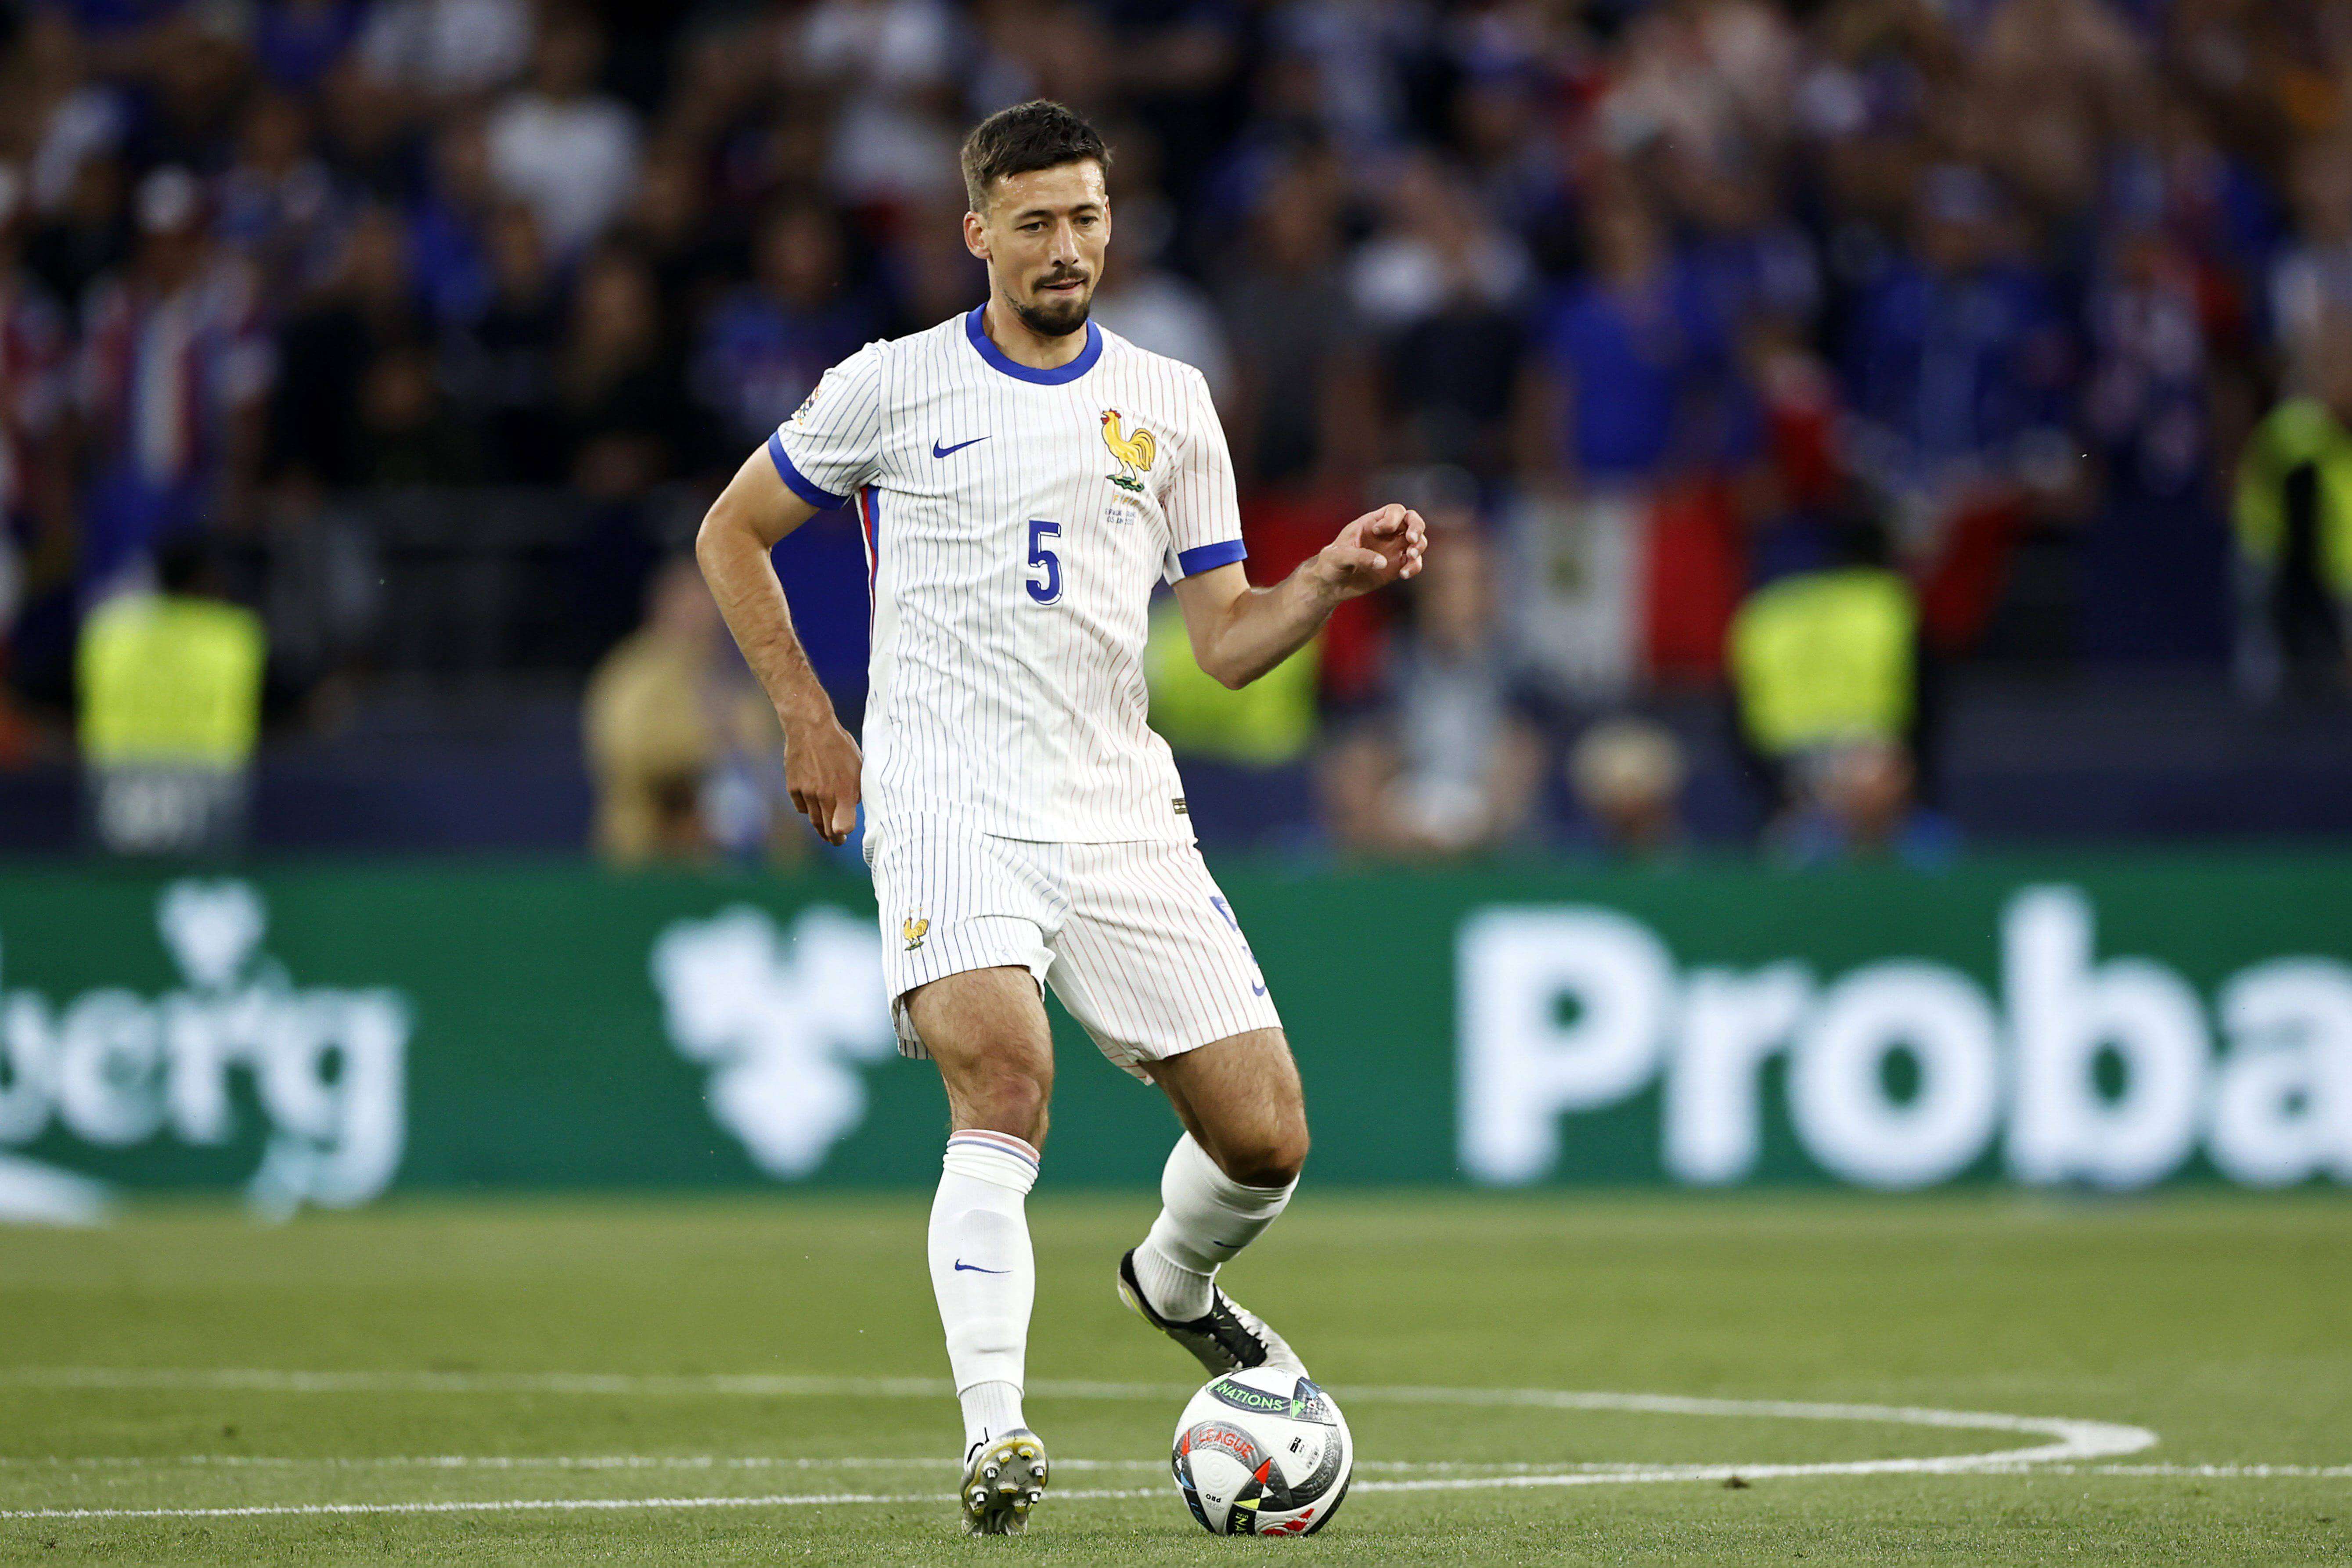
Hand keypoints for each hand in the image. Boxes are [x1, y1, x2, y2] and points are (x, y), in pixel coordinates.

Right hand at [783, 715, 862, 844]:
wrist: (811, 728)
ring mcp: (807, 793)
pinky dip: (807, 808)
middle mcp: (824, 795)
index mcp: (844, 791)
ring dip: (820, 828)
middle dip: (833, 838)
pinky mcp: (793, 787)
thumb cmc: (839, 745)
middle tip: (837, 841)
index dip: (843, 834)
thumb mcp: (858, 766)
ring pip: (813, 819)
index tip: (844, 835)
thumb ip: (856, 789)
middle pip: (827, 828)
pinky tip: (813, 805)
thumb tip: (853, 805)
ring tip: (826, 832)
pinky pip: (801, 806)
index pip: (843, 826)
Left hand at [1307, 503, 1426, 601]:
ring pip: (1418, 541)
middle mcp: (1387, 534)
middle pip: (1412, 520)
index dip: (1392, 518)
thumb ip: (1359, 557)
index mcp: (1372, 523)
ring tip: (1409, 556)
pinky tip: (1403, 574)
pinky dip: (1414, 567)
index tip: (1378, 532)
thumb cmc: (1331, 564)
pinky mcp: (1397, 566)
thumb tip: (1383, 562)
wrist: (1332, 584)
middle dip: (1417, 527)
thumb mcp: (1339, 556)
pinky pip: (1414, 563)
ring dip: (1419, 546)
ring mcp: (1394, 550)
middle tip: (1412, 539)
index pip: (1394, 511)